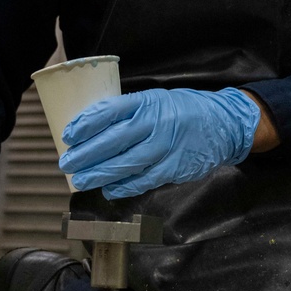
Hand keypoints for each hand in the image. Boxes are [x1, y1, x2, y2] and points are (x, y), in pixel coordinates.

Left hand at [60, 87, 262, 198]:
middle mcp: (155, 123)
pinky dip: (124, 187)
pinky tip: (109, 190)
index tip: (68, 135)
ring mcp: (165, 147)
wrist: (223, 124)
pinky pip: (143, 180)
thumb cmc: (182, 111)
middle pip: (113, 141)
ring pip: (125, 164)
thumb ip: (129, 112)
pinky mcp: (174, 168)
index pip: (109, 111)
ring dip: (99, 174)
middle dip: (86, 155)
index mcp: (147, 102)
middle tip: (67, 163)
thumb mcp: (155, 100)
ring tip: (81, 180)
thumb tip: (92, 130)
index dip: (86, 124)